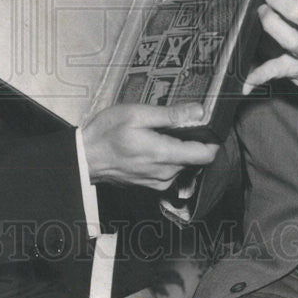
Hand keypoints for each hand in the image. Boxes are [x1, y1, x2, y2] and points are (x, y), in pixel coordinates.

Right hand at [81, 103, 219, 190]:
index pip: (205, 155)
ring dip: (179, 149)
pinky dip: (168, 157)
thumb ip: (170, 115)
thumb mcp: (137, 114)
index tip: (208, 125)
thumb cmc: (106, 133)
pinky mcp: (151, 185)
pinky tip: (152, 145)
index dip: (212, 139)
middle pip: (195, 158)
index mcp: (164, 154)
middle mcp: (165, 174)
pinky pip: (170, 171)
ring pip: (183, 164)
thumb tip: (199, 112)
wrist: (85, 157)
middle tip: (177, 122)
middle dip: (192, 140)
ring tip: (160, 132)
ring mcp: (158, 182)